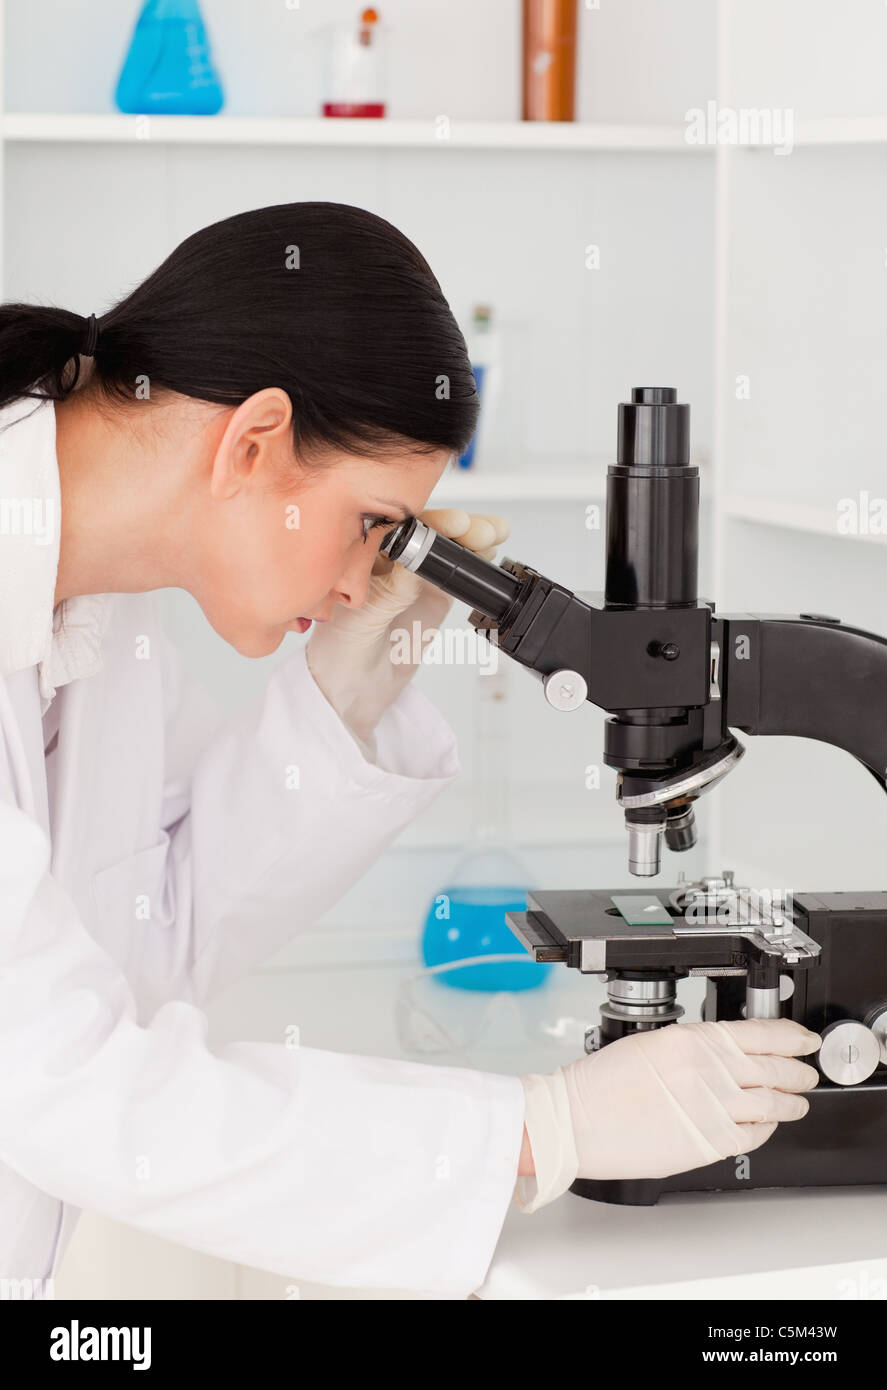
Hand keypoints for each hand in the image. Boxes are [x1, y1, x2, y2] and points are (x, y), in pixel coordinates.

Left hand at [305, 509, 508, 745]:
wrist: (354, 688)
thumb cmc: (338, 649)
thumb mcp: (362, 617)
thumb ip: (392, 589)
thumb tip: (418, 559)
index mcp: (361, 553)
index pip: (398, 524)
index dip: (427, 520)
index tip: (451, 523)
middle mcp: (389, 557)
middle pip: (428, 530)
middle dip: (457, 525)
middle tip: (478, 531)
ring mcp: (415, 575)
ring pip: (447, 547)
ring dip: (472, 537)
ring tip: (493, 535)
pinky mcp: (434, 594)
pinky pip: (458, 572)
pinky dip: (475, 560)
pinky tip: (489, 551)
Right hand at [516, 1018, 820, 1208]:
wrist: (574, 1120)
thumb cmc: (599, 1085)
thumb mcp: (650, 1044)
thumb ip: (693, 1048)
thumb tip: (729, 1055)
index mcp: (690, 1040)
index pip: (759, 1033)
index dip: (791, 1037)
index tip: (803, 1040)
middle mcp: (706, 1071)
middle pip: (773, 1069)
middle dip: (798, 1072)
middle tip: (807, 1073)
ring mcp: (710, 1108)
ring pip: (771, 1104)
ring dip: (791, 1104)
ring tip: (797, 1104)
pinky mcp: (706, 1142)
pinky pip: (752, 1135)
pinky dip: (767, 1130)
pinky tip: (767, 1126)